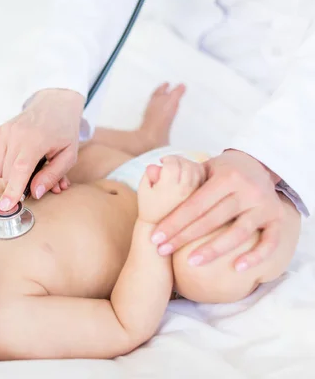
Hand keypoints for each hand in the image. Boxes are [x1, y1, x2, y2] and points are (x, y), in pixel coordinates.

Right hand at [0, 88, 84, 210]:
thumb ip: (52, 175)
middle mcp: (16, 134)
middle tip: (36, 180)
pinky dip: (4, 166)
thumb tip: (34, 193)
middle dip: (19, 184)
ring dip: (10, 176)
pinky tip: (19, 159)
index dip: (13, 190)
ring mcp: (4, 132)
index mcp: (35, 139)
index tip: (6, 207)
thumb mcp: (68, 156)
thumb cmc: (64, 131)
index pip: (20, 170)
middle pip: (7, 174)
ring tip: (29, 167)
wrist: (54, 104)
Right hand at [137, 156, 204, 223]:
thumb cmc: (150, 208)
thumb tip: (155, 165)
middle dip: (177, 160)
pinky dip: (196, 170)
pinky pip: (203, 176)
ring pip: (197, 168)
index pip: (173, 163)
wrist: (165, 231)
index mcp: (170, 188)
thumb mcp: (144, 191)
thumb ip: (149, 175)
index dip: (167, 159)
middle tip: (169, 162)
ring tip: (178, 168)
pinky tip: (187, 174)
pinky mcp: (204, 195)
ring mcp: (196, 192)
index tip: (162, 160)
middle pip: (186, 164)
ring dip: (187, 164)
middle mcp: (186, 189)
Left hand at [151, 149, 283, 271]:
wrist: (261, 165)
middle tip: (162, 251)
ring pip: (238, 234)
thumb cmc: (224, 171)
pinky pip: (270, 242)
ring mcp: (265, 206)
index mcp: (227, 178)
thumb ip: (184, 171)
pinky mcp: (279, 219)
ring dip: (213, 250)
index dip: (174, 222)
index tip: (156, 237)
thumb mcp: (207, 166)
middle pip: (212, 220)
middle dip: (184, 237)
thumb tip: (154, 167)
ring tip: (191, 262)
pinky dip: (256, 256)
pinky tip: (237, 268)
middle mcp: (248, 191)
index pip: (196, 204)